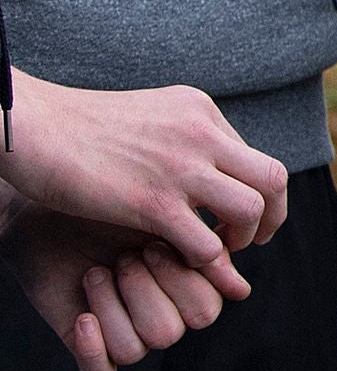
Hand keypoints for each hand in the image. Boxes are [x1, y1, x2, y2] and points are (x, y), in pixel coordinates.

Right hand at [1, 75, 288, 261]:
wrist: (28, 128)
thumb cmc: (76, 132)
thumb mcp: (146, 116)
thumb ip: (180, 135)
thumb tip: (207, 164)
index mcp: (199, 110)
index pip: (255, 156)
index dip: (255, 192)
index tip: (239, 216)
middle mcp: (200, 133)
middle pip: (273, 179)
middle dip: (272, 216)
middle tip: (253, 240)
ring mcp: (179, 167)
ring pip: (252, 209)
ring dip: (244, 238)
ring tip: (219, 249)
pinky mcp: (151, 202)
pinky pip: (206, 243)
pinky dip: (203, 259)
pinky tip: (181, 259)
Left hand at [9, 204, 248, 370]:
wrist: (50, 212)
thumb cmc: (113, 211)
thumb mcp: (164, 224)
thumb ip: (206, 256)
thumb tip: (240, 291)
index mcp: (186, 291)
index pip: (205, 311)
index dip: (180, 281)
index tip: (155, 242)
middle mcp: (160, 316)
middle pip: (170, 333)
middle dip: (144, 291)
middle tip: (126, 256)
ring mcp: (125, 332)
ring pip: (138, 348)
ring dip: (112, 305)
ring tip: (96, 274)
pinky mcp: (89, 346)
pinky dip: (92, 348)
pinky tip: (83, 318)